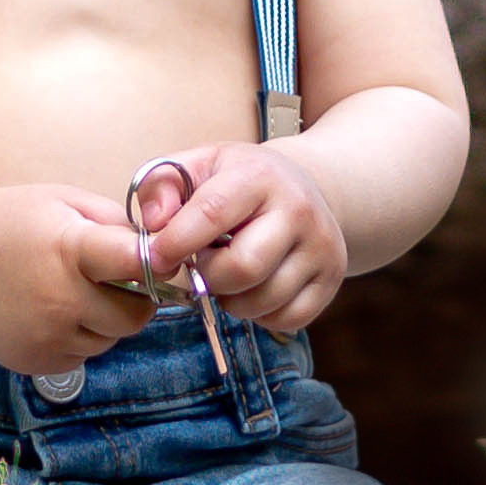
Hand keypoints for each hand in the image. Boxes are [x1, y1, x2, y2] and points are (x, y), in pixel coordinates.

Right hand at [0, 184, 155, 375]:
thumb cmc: (12, 222)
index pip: (134, 263)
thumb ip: (114, 224)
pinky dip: (77, 338)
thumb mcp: (64, 202)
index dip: (157, 264)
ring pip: (108, 341)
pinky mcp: (34, 362)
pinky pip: (81, 357)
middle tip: (117, 283)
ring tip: (73, 294)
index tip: (162, 262)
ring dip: (104, 322)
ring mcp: (45, 336)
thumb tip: (159, 250)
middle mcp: (59, 299)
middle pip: (134, 317)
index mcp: (69, 250)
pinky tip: (52, 313)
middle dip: (135, 300)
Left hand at [136, 143, 346, 335]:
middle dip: (209, 278)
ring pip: (263, 301)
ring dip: (232, 300)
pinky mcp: (332, 278)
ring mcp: (322, 246)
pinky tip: (255, 287)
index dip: (176, 243)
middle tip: (204, 264)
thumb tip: (153, 223)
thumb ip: (162, 186)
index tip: (156, 258)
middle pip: (242, 269)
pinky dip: (260, 315)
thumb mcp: (199, 165)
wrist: (306, 185)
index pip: (211, 214)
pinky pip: (286, 319)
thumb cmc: (239, 181)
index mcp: (258, 176)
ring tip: (229, 273)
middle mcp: (298, 209)